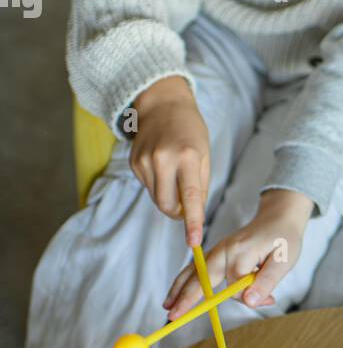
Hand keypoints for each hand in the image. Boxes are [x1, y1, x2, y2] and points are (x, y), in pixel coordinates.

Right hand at [130, 76, 209, 245]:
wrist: (162, 105)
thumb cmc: (190, 130)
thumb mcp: (204, 154)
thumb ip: (199, 186)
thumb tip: (191, 214)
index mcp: (187, 156)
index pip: (190, 197)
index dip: (192, 222)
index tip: (194, 242)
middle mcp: (163, 159)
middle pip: (167, 206)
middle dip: (178, 213)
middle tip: (187, 205)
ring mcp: (144, 161)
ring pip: (156, 199)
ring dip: (168, 197)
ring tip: (175, 175)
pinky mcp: (133, 163)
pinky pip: (148, 187)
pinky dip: (158, 185)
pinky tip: (162, 166)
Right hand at [163, 188, 314, 319]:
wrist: (278, 218)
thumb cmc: (284, 239)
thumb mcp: (283, 261)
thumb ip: (266, 281)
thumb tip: (250, 302)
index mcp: (240, 251)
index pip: (235, 285)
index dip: (249, 296)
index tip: (269, 299)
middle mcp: (223, 250)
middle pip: (202, 277)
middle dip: (186, 298)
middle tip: (173, 318)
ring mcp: (217, 250)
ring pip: (194, 273)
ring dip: (179, 290)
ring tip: (167, 308)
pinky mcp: (215, 253)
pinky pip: (196, 269)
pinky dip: (184, 282)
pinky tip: (174, 294)